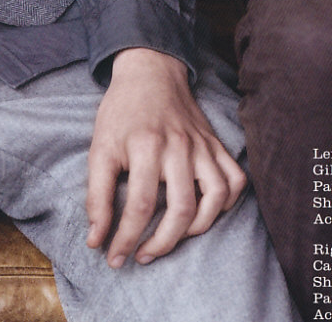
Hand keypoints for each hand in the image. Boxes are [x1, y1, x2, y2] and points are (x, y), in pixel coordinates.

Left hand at [86, 48, 245, 267]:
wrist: (149, 71)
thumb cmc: (121, 112)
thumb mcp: (99, 148)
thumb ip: (97, 195)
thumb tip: (96, 240)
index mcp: (146, 145)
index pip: (140, 205)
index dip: (126, 238)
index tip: (114, 259)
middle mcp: (178, 146)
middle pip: (182, 208)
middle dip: (162, 243)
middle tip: (142, 256)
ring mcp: (202, 145)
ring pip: (216, 197)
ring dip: (197, 228)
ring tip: (174, 237)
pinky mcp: (216, 143)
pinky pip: (236, 178)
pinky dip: (227, 202)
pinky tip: (206, 212)